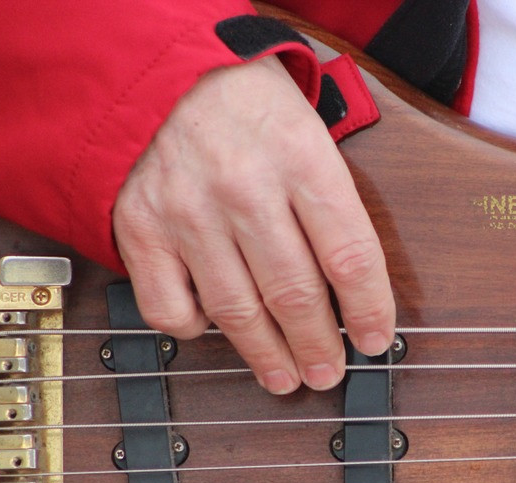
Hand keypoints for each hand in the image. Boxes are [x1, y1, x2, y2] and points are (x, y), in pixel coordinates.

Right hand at [113, 55, 394, 393]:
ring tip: (286, 377)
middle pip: (295, 295)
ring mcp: (188, 213)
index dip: (368, 310)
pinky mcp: (141, 232)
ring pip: (237, 313)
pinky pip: (172, 308)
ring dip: (268, 356)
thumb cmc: (243, 102)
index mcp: (298, 155)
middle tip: (329, 372)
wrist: (157, 71)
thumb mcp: (306, 124)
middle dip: (319, 347)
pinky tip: (214, 327)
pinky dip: (196, 329)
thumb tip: (352, 284)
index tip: (374, 340)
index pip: (348, 255)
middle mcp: (243, 188)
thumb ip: (329, 196)